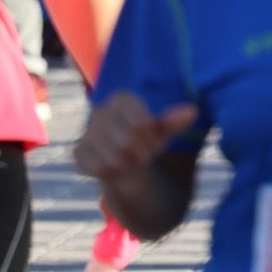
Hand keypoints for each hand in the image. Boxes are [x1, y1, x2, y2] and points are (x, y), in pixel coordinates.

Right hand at [75, 93, 198, 183]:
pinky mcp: (77, 152)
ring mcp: (86, 132)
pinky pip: (98, 168)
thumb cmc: (146, 140)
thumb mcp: (163, 131)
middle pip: (126, 140)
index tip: (153, 140)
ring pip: (112, 157)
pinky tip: (113, 167)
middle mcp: (100, 111)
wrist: (126, 160)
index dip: (151, 138)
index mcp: (121, 99)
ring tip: (129, 160)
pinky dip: (111, 173)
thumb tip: (193, 111)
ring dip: (126, 165)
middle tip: (141, 153)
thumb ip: (175, 121)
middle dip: (140, 153)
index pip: (141, 123)